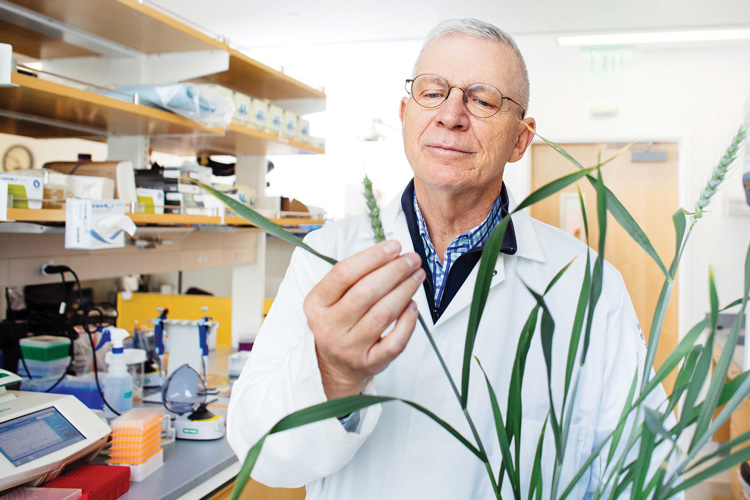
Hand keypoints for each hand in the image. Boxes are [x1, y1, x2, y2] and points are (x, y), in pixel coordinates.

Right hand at [304, 240, 424, 399]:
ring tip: (417, 276)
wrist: (335, 366)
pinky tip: (413, 306)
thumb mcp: (330, 298)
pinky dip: (408, 321)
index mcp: (316, 304)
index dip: (372, 257)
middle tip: (411, 259)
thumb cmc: (338, 322)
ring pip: (383, 314)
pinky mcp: (370, 362)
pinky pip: (395, 341)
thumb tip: (390, 253)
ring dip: (405, 291)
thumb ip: (354, 276)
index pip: (343, 274)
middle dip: (394, 272)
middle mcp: (329, 326)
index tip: (394, 246)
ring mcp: (349, 347)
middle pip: (365, 293)